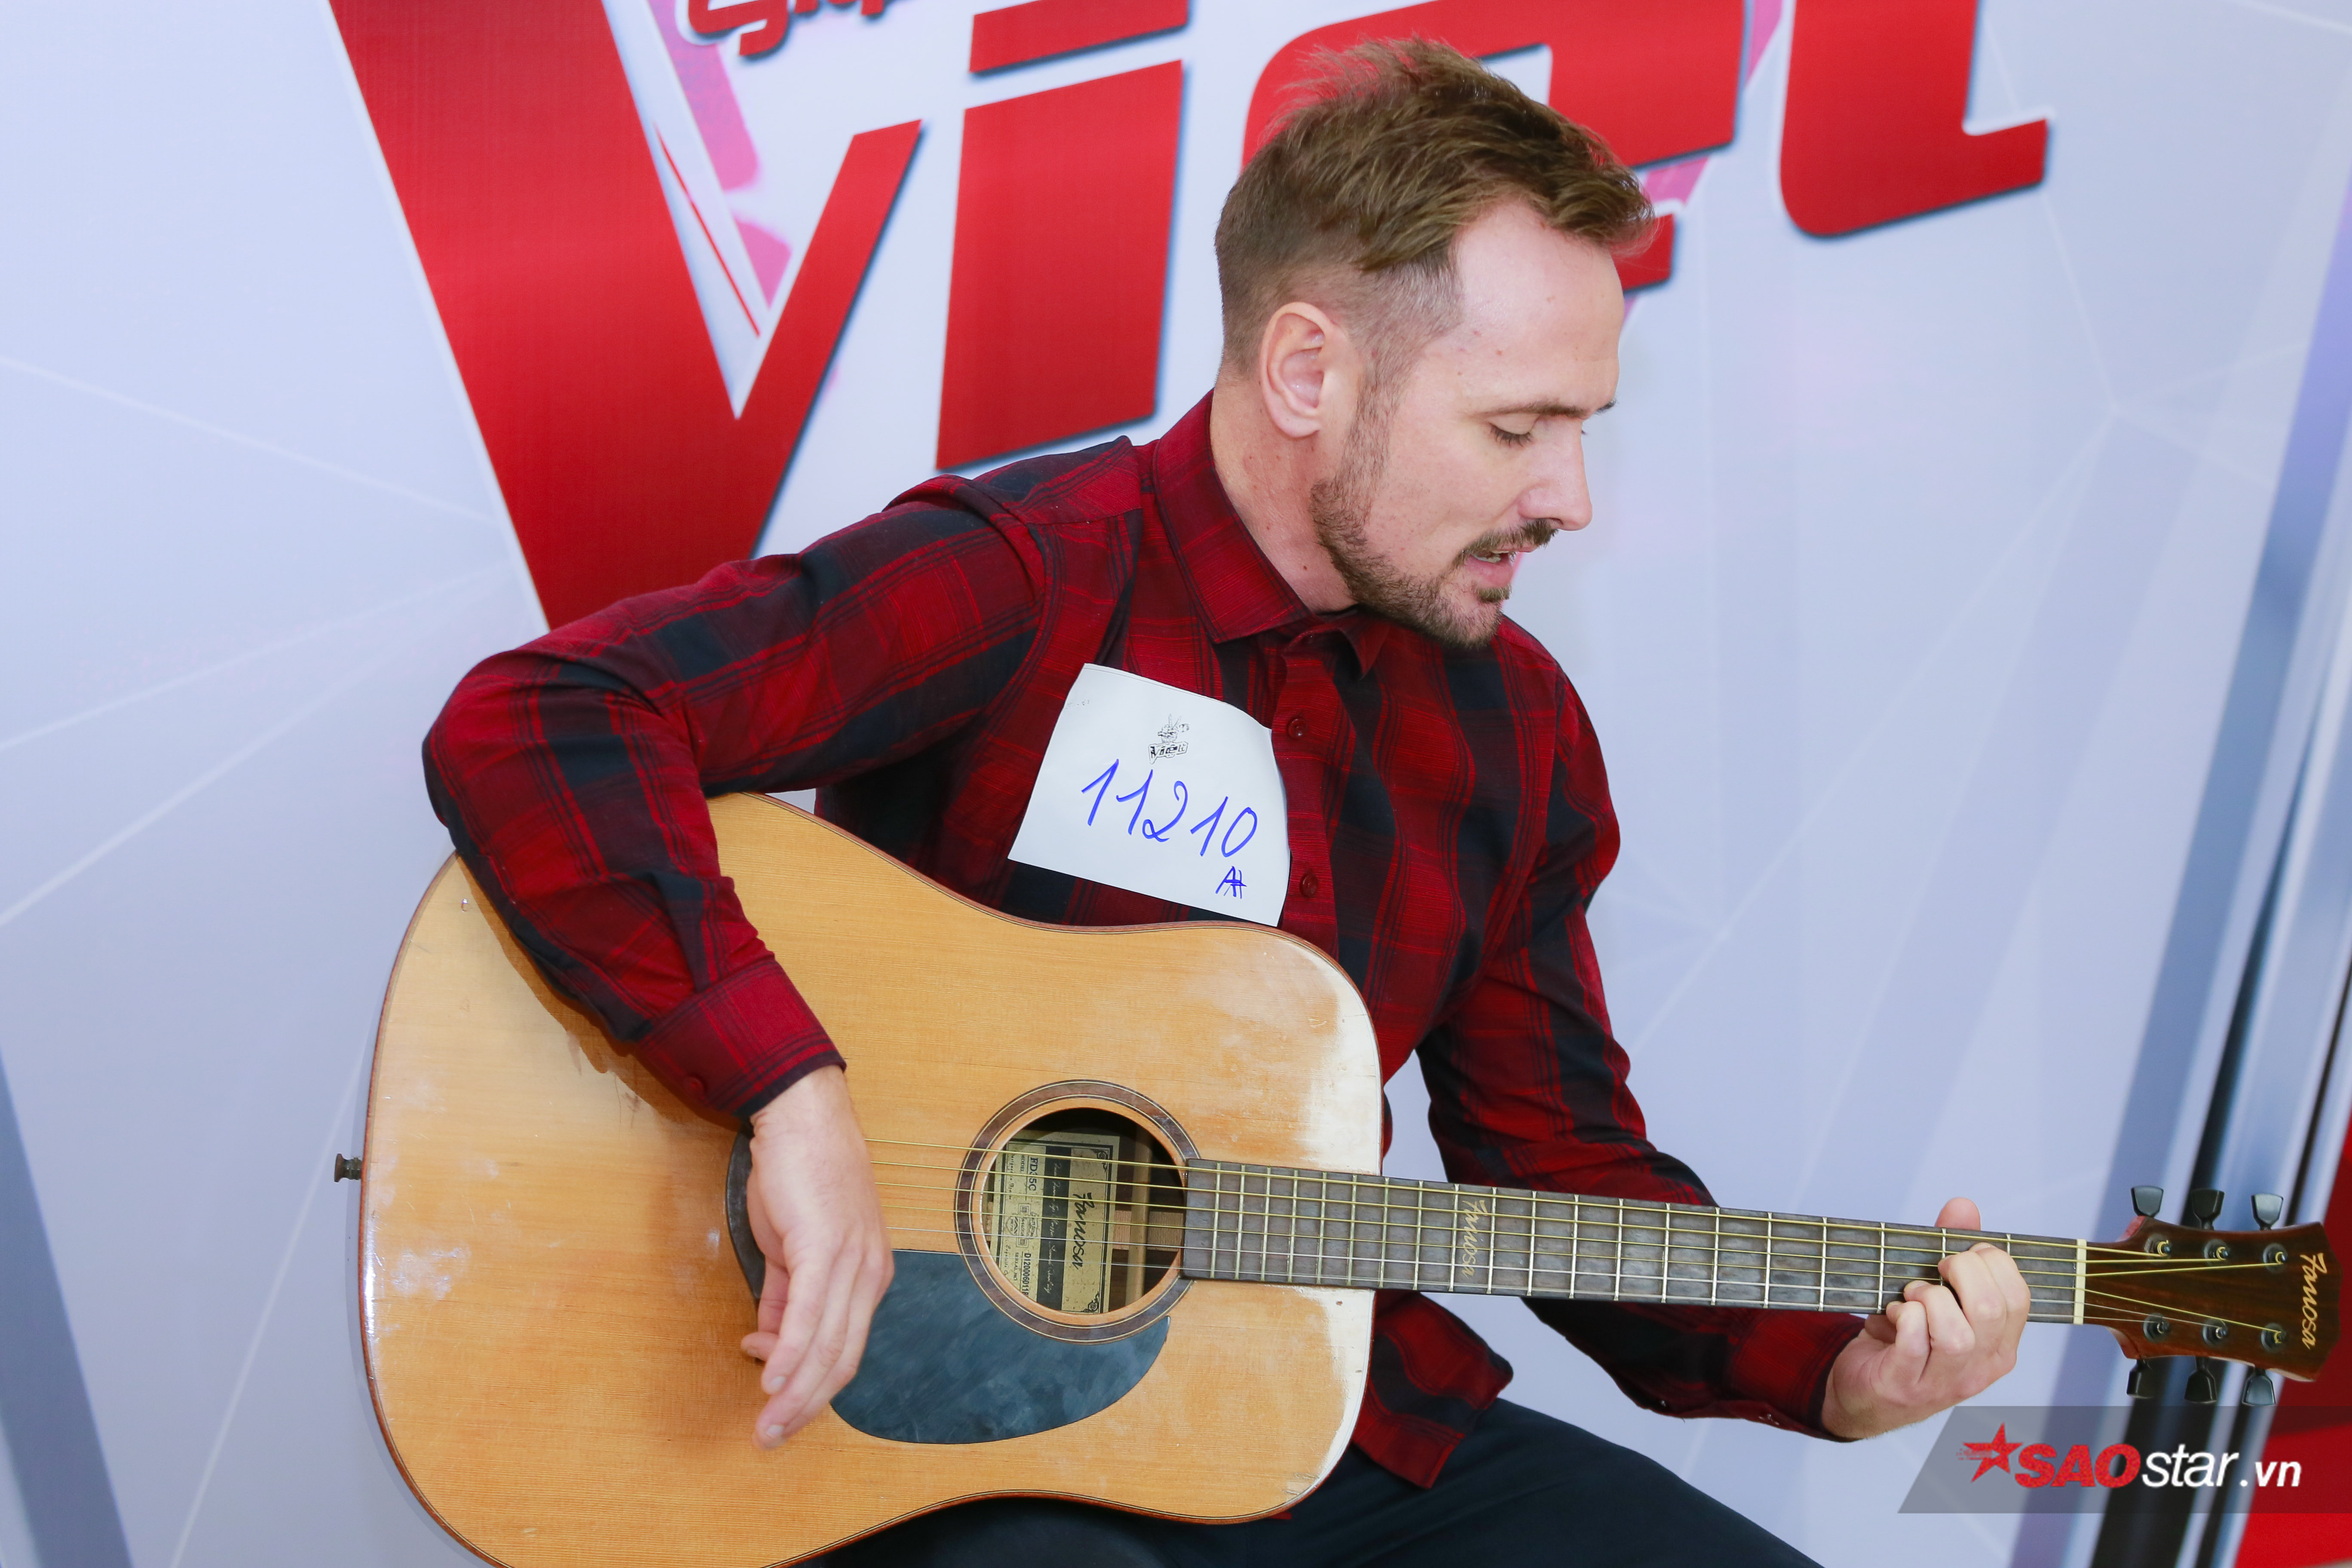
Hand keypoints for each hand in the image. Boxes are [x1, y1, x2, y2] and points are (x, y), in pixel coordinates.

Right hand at [736, 1066, 893, 1447]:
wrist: (802, 1119)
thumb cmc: (801, 1178)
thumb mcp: (795, 1247)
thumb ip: (786, 1297)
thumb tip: (769, 1341)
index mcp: (868, 1277)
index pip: (846, 1350)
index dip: (812, 1387)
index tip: (777, 1408)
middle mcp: (869, 1275)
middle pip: (843, 1360)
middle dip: (805, 1407)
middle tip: (770, 1437)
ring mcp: (852, 1261)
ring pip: (827, 1346)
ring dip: (793, 1392)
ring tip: (765, 1423)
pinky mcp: (826, 1246)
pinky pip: (809, 1313)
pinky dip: (790, 1352)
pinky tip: (770, 1378)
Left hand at [1822, 1197, 2029, 1438]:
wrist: (1866, 1393)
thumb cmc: (1906, 1341)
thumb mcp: (1936, 1296)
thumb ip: (1953, 1251)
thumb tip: (1963, 1206)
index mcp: (1999, 1345)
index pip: (2018, 1297)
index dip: (1991, 1263)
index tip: (1961, 1254)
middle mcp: (1980, 1367)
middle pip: (1991, 1310)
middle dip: (1962, 1272)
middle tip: (1936, 1269)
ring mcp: (1945, 1381)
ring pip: (1957, 1334)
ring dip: (1930, 1298)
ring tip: (1913, 1294)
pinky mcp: (1905, 1385)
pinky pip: (1915, 1345)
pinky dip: (1905, 1318)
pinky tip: (1896, 1313)